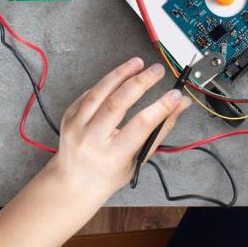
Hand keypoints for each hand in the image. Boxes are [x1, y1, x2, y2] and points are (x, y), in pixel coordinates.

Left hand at [48, 57, 191, 200]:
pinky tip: (119, 76)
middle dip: (140, 82)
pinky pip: (89, 94)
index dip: (160, 107)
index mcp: (112, 156)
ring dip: (121, 74)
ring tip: (138, 63)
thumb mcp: (138, 159)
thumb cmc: (109, 174)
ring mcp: (76, 127)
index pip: (140, 125)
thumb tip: (179, 105)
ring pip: (99, 92)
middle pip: (117, 103)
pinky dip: (106, 84)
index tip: (175, 94)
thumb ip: (160, 130)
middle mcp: (91, 140)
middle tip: (157, 71)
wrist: (74, 183)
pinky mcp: (68, 116)